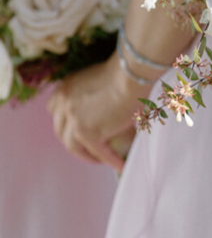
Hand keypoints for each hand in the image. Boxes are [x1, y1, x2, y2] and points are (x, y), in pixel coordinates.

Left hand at [48, 53, 151, 170]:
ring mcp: (74, 119)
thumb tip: (110, 106)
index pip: (55, 109)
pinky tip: (120, 166)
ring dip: (85, 155)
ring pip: (72, 145)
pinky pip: (98, 152)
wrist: (131, 75)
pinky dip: (109, 160)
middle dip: (71, 141)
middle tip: (88, 148)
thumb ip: (95, 92)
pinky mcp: (88, 133)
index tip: (77, 128)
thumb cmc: (127, 72)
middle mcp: (64, 103)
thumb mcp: (101, 79)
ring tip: (100, 160)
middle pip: (60, 129)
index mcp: (66, 87)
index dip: (64, 121)